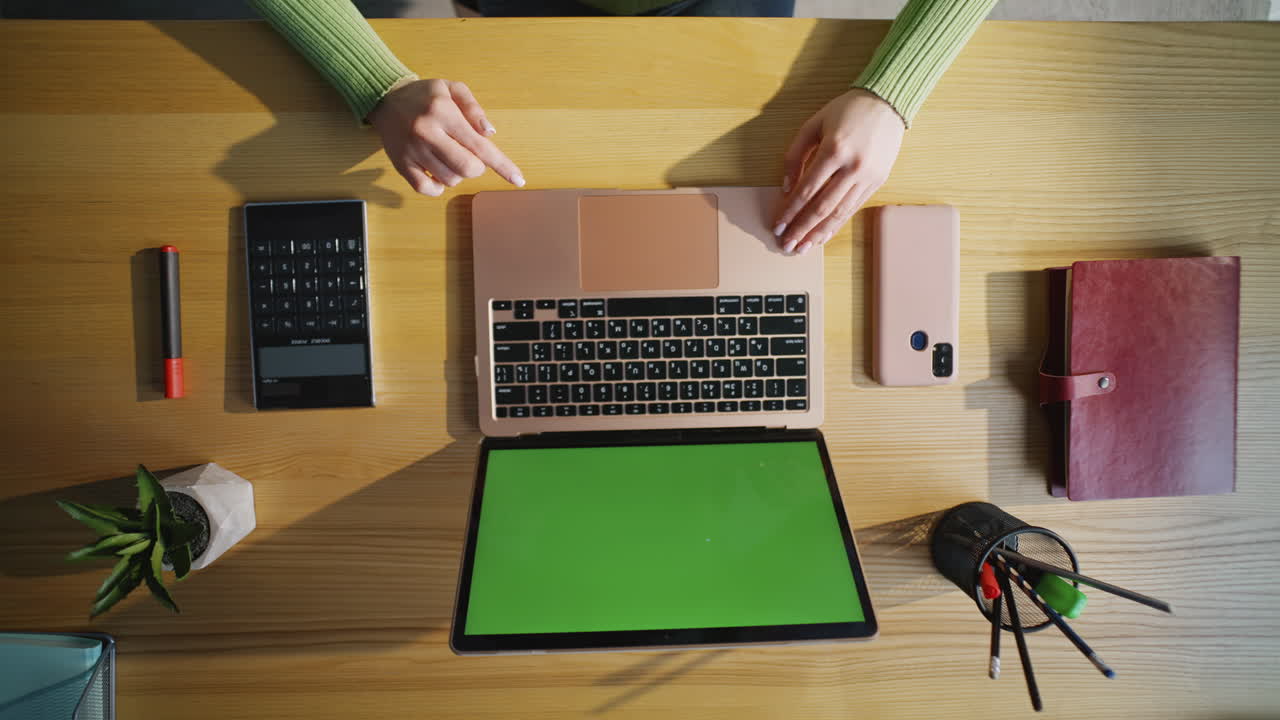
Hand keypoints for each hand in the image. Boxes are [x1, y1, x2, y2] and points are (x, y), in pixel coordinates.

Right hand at [368, 78, 524, 196]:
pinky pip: (426, 189)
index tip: (518, 180)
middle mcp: (427, 133)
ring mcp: (412, 151)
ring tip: (449, 157)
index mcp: (444, 113)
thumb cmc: (425, 95)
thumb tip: (489, 133)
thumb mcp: (451, 89)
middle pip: (467, 168)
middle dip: (476, 167)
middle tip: (469, 155)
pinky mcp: (401, 164)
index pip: (480, 146)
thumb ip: (473, 108)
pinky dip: (438, 187)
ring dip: (457, 175)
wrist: (385, 98)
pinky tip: (437, 172)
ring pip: (449, 180)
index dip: (502, 165)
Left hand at [774, 88, 904, 253]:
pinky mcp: (878, 182)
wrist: (886, 103)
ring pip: (840, 212)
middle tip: (786, 245)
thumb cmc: (846, 111)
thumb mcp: (813, 125)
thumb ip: (795, 155)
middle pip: (822, 207)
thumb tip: (785, 188)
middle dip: (802, 229)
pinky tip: (824, 235)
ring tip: (803, 247)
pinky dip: (837, 224)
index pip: (807, 189)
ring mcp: (868, 176)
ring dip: (819, 233)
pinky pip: (853, 208)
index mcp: (834, 149)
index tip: (778, 225)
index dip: (790, 211)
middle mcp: (853, 166)